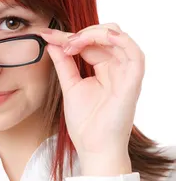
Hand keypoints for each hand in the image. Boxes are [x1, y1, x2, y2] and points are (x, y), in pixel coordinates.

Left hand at [40, 23, 144, 160]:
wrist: (93, 147)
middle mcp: (118, 68)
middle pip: (105, 35)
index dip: (69, 36)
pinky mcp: (133, 81)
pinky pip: (134, 53)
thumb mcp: (70, 86)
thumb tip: (51, 42)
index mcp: (105, 69)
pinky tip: (99, 38)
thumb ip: (63, 63)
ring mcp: (126, 73)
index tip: (46, 34)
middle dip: (81, 33)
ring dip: (94, 34)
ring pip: (118, 37)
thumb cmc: (85, 123)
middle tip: (61, 44)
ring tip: (72, 44)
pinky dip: (118, 40)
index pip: (91, 42)